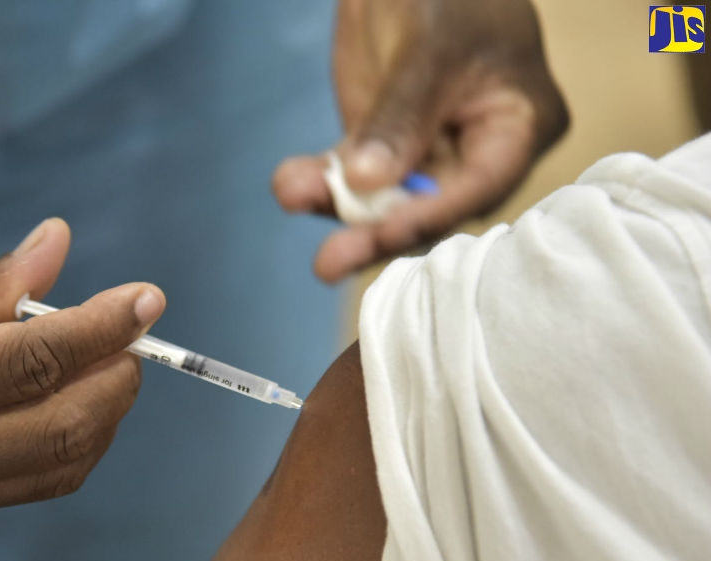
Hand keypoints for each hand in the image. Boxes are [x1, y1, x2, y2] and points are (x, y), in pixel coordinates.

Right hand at [0, 218, 165, 526]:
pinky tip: (68, 404)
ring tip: (104, 366)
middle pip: (65, 427)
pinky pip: (33, 486)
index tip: (148, 297)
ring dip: (105, 416)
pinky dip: (72, 446)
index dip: (105, 326)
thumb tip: (59, 244)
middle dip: (118, 379)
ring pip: (61, 468)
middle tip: (132, 335)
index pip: (36, 359)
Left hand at [273, 0, 568, 282]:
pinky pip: (351, 175)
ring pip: (382, 199)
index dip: (430, 216)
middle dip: (375, 231)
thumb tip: (369, 183)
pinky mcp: (382, 146)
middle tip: (329, 262)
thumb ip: (404, 116)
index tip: (383, 235)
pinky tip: (291, 183)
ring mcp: (426, 153)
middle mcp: (477, 153)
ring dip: (336, 205)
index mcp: (520, 127)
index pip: (478, 187)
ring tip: (293, 194)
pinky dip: (321, 180)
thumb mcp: (433, 46)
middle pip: (428, 209)